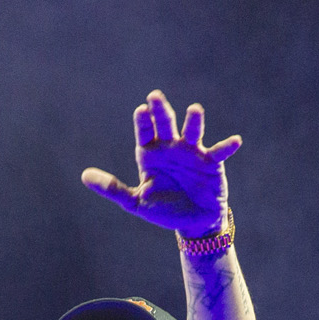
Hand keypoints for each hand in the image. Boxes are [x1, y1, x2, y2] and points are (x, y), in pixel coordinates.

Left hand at [82, 91, 240, 237]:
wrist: (193, 222)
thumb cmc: (164, 210)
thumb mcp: (136, 202)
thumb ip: (112, 188)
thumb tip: (84, 176)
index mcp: (151, 155)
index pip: (145, 133)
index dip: (143, 122)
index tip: (141, 111)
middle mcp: (171, 148)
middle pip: (165, 125)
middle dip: (161, 111)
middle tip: (155, 97)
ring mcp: (192, 152)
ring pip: (192, 131)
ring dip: (194, 121)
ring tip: (194, 111)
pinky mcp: (212, 162)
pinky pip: (220, 152)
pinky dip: (227, 146)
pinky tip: (234, 142)